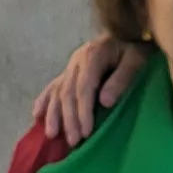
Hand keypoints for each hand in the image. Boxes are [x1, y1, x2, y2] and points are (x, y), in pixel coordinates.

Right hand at [29, 35, 147, 144]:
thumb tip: (105, 102)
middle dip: (69, 118)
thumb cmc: (137, 47)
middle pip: (68, 93)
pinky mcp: (69, 71)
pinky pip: (52, 87)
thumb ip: (122, 78)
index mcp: (92, 55)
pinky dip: (44, 101)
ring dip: (54, 114)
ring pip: (57, 92)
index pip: (84, 88)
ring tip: (52, 135)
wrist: (132, 30)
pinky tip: (36, 115)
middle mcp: (76, 60)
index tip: (86, 132)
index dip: (83, 111)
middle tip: (73, 141)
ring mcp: (70, 65)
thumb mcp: (137, 59)